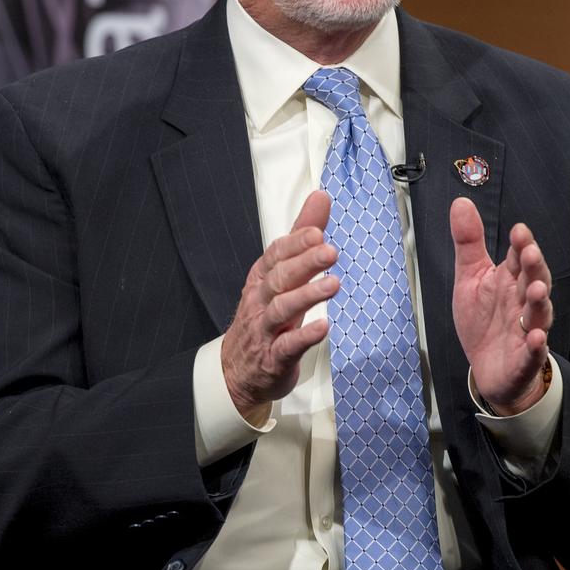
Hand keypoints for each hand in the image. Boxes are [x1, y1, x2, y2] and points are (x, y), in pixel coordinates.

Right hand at [221, 191, 337, 415]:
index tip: (317, 231)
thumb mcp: (281, 274)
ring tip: (333, 286)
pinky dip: (305, 336)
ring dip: (307, 296)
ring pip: (282, 309)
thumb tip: (320, 198)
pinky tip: (323, 327)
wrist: (237, 371)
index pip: (276, 254)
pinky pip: (288, 345)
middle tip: (329, 252)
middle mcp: (261, 301)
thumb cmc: (264, 318)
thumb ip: (301, 237)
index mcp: (262, 279)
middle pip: (280, 277)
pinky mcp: (274, 357)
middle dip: (304, 263)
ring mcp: (265, 330)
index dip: (296, 243)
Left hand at [449, 196, 552, 414]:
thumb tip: (460, 202)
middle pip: (534, 281)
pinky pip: (533, 352)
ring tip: (536, 290)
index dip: (521, 245)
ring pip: (538, 314)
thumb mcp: (469, 278)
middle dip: (533, 267)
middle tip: (529, 253)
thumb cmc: (483, 320)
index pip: (518, 258)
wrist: (488, 368)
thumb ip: (468, 243)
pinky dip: (536, 345)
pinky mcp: (525, 358)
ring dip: (539, 302)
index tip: (519, 230)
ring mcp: (527, 329)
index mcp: (509, 280)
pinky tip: (536, 338)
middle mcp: (522, 301)